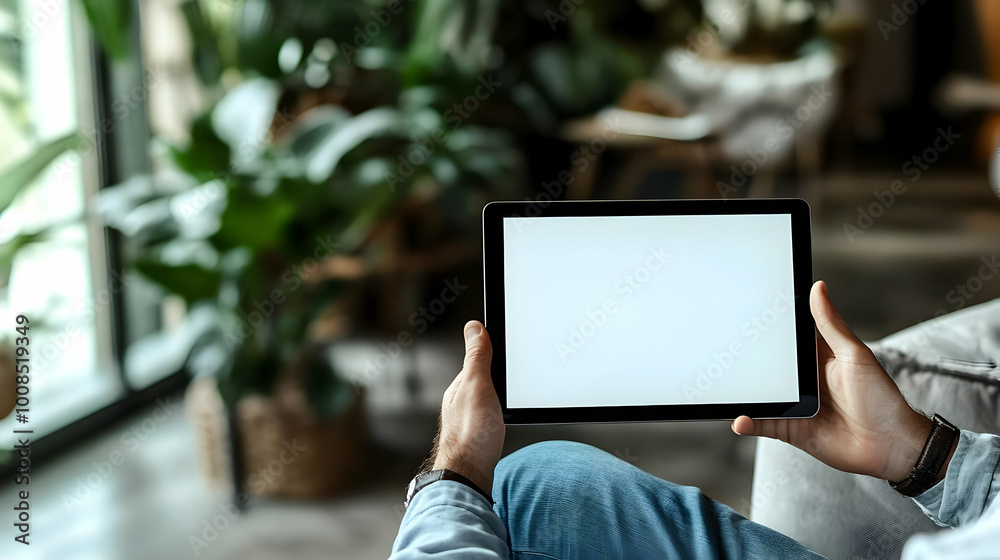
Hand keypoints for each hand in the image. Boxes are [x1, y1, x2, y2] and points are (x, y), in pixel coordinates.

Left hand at [429, 321, 504, 492]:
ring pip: (488, 397)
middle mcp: (462, 401)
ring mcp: (470, 419)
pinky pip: (492, 414)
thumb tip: (474, 327)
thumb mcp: (476, 386)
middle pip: (484, 378)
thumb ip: (477, 358)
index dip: (493, 349)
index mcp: (460, 386)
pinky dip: (502, 410)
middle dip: (498, 371)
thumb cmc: (471, 434)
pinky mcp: (480, 435)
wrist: (469, 475)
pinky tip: (507, 415)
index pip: (478, 359)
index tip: (509, 341)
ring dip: (501, 393)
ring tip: (513, 390)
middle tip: (517, 366)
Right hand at [732, 281, 935, 481]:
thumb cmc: (882, 398)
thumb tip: (818, 288)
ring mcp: (796, 406)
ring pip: (761, 396)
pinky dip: (748, 422)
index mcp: (818, 359)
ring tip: (726, 389)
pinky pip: (763, 424)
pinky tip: (739, 419)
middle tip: (726, 352)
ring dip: (744, 394)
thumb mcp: (854, 354)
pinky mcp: (791, 429)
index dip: (767, 330)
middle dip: (748, 362)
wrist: (891, 445)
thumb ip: (830, 324)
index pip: (787, 341)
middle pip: (768, 369)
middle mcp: (804, 382)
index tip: (746, 317)